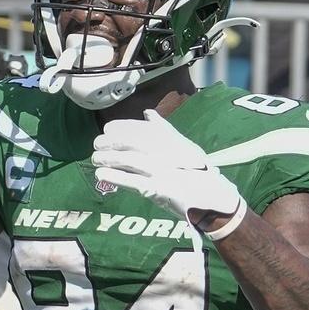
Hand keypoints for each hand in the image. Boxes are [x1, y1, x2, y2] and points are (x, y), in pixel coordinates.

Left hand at [91, 109, 242, 226]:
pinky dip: (115, 177)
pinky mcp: (159, 189)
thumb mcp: (184, 145)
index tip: (107, 129)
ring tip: (94, 159)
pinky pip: (133, 181)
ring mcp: (162, 170)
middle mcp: (166, 152)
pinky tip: (101, 175)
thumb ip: (164, 129)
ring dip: (108, 158)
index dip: (120, 127)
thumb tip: (148, 113)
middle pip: (131, 142)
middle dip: (110, 142)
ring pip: (129, 160)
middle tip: (96, 144)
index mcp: (171, 140)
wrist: (213, 196)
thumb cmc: (197, 171)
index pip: (140, 129)